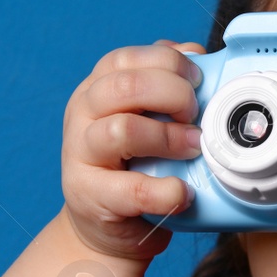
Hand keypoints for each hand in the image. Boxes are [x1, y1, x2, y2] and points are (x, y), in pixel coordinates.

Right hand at [60, 38, 207, 261]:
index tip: (197, 82)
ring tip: (195, 149)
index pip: (126, 58)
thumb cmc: (135, 163)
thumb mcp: (147, 117)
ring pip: (123, 129)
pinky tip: (182, 193)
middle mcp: (82, 113)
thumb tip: (195, 52)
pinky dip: (165, 191)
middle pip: (125, 86)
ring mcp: (80, 153)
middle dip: (173, 94)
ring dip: (170, 138)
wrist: (104, 223)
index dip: (169, 64)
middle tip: (195, 115)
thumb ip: (166, 82)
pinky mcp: (88, 193)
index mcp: (97, 87)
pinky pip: (131, 188)